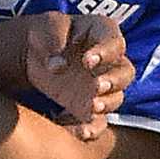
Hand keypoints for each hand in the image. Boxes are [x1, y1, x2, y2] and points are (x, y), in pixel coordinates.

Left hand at [22, 12, 134, 140]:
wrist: (35, 53)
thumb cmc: (46, 32)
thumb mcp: (47, 26)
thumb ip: (53, 40)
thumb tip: (58, 67)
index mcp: (103, 34)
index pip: (114, 43)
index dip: (105, 53)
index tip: (87, 61)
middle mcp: (110, 62)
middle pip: (124, 73)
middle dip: (113, 82)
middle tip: (97, 86)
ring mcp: (102, 86)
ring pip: (116, 98)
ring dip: (106, 105)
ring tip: (91, 108)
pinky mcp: (91, 106)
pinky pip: (97, 121)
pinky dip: (91, 128)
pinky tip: (78, 132)